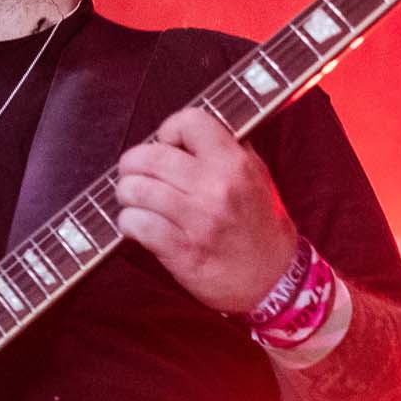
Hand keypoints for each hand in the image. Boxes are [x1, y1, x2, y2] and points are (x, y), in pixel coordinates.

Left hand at [113, 106, 297, 315]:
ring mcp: (198, 220)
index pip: (188, 121)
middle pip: (149, 156)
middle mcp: (216, 187)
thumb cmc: (260, 224)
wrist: (273, 278)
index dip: (168, 130)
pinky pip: (137, 224)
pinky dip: (129, 222)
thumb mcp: (256, 175)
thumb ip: (227, 148)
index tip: (167, 146)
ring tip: (135, 199)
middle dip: (133, 164)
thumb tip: (187, 130)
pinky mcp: (182, 251)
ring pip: (135, 190)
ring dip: (127, 194)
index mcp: (235, 163)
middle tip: (135, 173)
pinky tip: (138, 223)